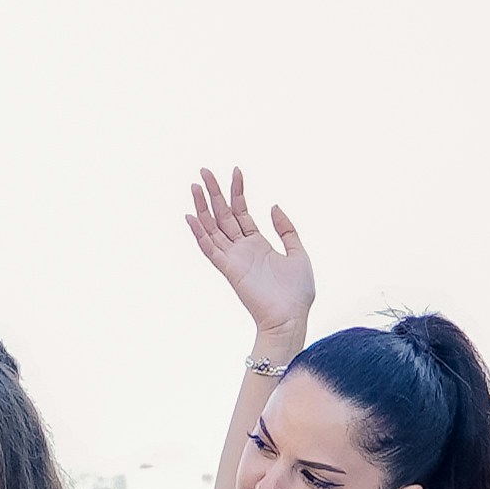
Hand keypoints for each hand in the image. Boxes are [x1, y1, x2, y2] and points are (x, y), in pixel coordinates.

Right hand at [184, 169, 315, 337]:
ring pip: (213, 227)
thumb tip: (273, 206)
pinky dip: (199, 233)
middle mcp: (242, 249)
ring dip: (203, 207)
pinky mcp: (229, 270)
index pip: (242, 212)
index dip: (238, 191)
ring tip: (195, 186)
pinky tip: (191, 217)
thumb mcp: (298, 253)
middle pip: (223, 215)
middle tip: (204, 171)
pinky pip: (210, 249)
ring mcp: (233, 258)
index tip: (235, 171)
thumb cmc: (297, 292)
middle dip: (214, 192)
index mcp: (258, 244)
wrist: (290, 318)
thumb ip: (286, 230)